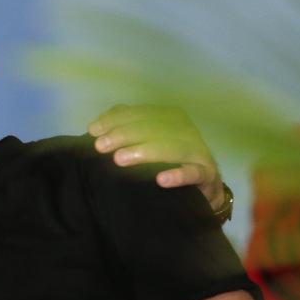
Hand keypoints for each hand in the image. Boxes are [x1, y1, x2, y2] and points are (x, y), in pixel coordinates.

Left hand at [88, 104, 225, 210]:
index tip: (93, 131)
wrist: (201, 186)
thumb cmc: (167, 160)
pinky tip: (160, 180)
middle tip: (100, 146)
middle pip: (152, 128)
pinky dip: (178, 175)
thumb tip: (101, 122)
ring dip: (144, 152)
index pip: (139, 113)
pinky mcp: (206, 173)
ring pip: (171, 148)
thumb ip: (126, 126)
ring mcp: (198, 151)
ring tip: (119, 159)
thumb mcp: (146, 140)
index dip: (114, 120)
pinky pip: (193, 173)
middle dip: (123, 135)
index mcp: (170, 117)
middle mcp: (186, 130)